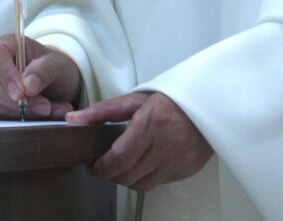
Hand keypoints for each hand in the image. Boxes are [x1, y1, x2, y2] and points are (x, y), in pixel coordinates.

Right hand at [0, 33, 81, 119]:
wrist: (59, 85)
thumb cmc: (55, 67)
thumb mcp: (58, 64)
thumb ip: (44, 70)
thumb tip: (27, 86)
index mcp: (7, 45)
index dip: (4, 73)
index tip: (21, 92)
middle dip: (16, 101)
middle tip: (45, 107)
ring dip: (26, 113)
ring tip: (54, 110)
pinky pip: (5, 118)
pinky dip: (27, 121)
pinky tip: (48, 116)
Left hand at [67, 91, 212, 190]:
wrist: (208, 103)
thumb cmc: (170, 98)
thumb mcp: (135, 98)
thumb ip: (103, 110)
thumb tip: (73, 120)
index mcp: (151, 123)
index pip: (120, 158)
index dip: (101, 168)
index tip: (92, 166)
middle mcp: (166, 145)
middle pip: (129, 175)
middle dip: (110, 174)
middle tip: (102, 166)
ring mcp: (178, 160)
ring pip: (142, 184)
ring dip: (126, 179)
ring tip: (120, 166)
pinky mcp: (187, 170)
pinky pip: (158, 183)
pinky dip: (145, 178)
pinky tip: (141, 165)